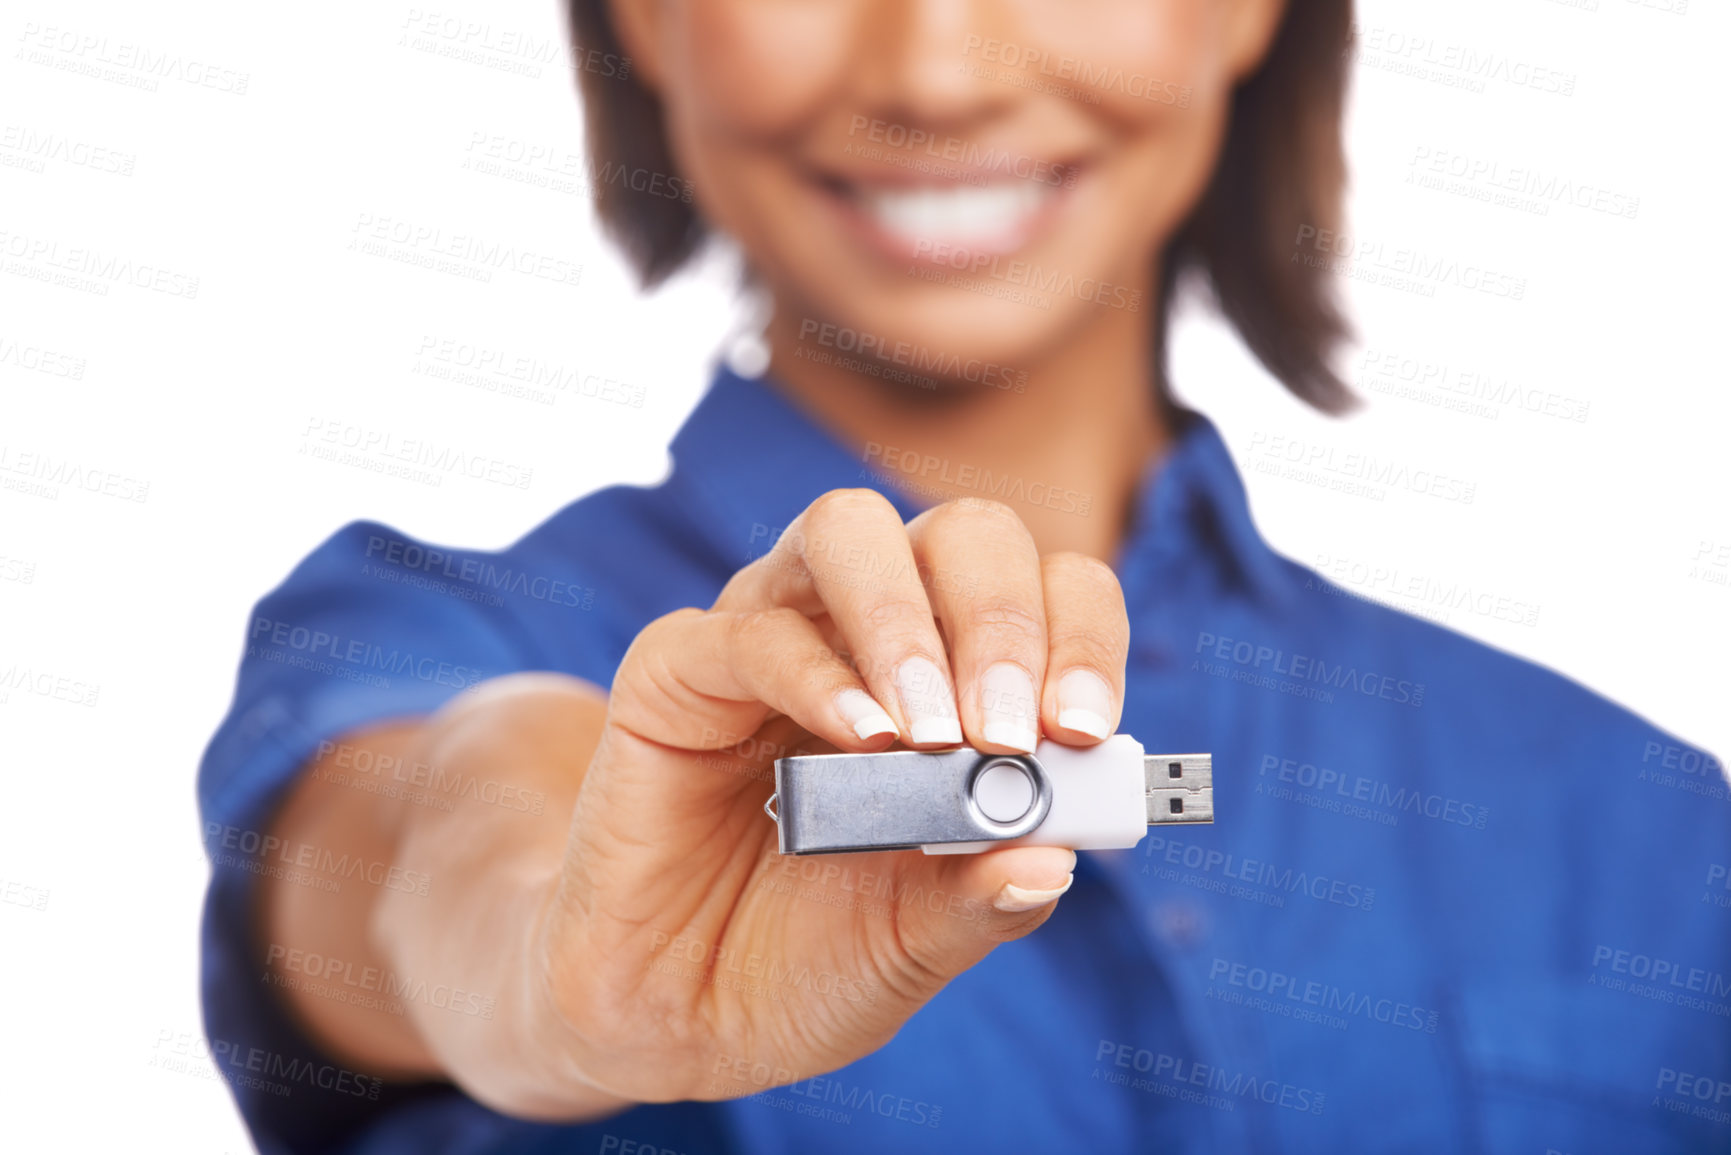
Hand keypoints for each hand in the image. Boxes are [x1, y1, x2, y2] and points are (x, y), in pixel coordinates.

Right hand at [519, 489, 1130, 1107]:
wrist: (679, 1015)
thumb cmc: (815, 957)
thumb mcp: (921, 941)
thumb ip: (986, 896)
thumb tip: (1056, 860)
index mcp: (959, 676)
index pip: (1048, 592)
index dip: (1081, 637)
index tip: (1088, 729)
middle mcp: (869, 631)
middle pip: (963, 535)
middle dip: (1005, 621)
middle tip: (1013, 733)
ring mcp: (772, 634)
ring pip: (851, 532)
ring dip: (908, 622)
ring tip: (934, 735)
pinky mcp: (677, 668)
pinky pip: (750, 630)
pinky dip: (816, 675)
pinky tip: (858, 743)